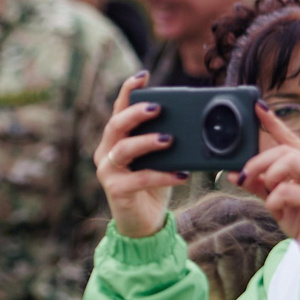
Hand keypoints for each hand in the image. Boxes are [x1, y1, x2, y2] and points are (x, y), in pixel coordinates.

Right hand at [92, 73, 183, 238]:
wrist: (144, 223)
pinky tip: (181, 174)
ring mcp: (107, 172)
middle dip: (135, 113)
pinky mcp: (116, 191)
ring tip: (169, 139)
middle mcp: (105, 152)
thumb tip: (194, 120)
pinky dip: (162, 175)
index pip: (118, 109)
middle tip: (158, 107)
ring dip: (146, 142)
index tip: (143, 76)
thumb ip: (165, 140)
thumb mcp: (159, 159)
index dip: (128, 91)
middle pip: (115, 125)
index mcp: (115, 140)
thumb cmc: (153, 186)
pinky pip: (139, 179)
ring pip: (123, 150)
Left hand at [241, 108, 299, 263]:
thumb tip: (235, 173)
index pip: (290, 138)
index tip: (257, 107)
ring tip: (269, 193)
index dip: (274, 122)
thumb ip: (259, 185)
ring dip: (269, 177)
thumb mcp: (276, 200)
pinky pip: (286, 190)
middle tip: (245, 175)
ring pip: (288, 162)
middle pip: (283, 150)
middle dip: (259, 161)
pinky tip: (279, 209)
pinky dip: (274, 200)